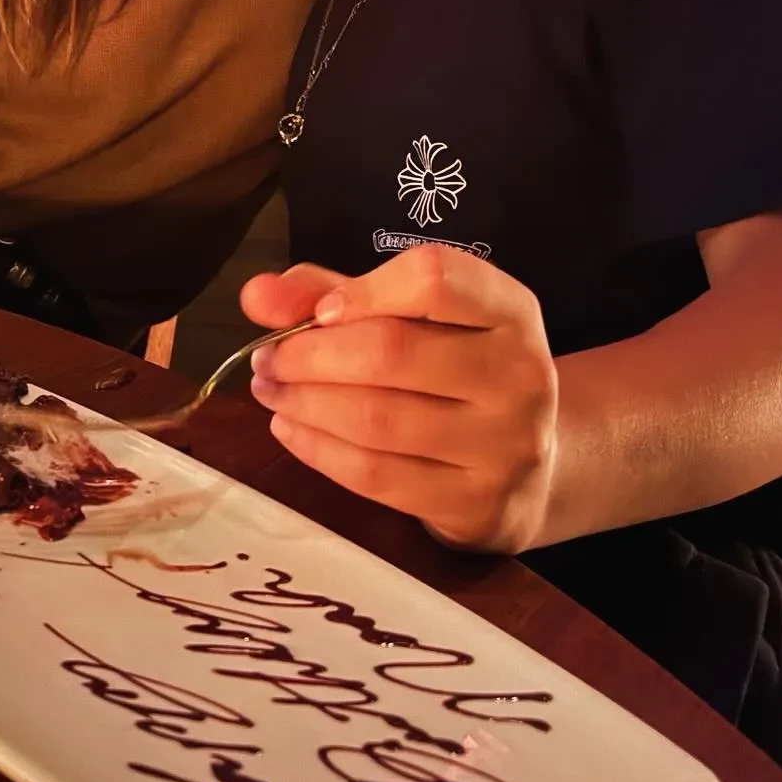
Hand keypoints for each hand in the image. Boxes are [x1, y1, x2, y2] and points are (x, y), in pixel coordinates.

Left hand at [241, 245, 558, 552]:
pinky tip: (291, 429)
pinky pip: (376, 475)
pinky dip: (318, 449)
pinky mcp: (475, 502)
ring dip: (303, 402)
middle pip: (391, 351)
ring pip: (376, 418)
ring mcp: (504, 444)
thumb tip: (257, 295)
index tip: (316, 311)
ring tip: (271, 391)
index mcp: (510, 310)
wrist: (525, 472)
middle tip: (267, 359)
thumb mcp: (411, 318)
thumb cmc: (453, 375)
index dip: (362, 290)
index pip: (435, 278)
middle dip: (308, 355)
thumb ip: (332, 293)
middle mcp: (519, 373)